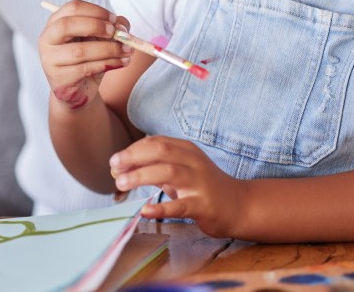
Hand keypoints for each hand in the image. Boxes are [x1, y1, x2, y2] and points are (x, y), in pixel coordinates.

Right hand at [38, 0, 131, 109]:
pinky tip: (121, 62)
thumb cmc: (89, 58)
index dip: (96, 11)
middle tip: (116, 33)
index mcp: (56, 22)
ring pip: (80, 51)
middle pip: (67, 25)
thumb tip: (122, 27)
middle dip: (95, 26)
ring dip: (109, 49)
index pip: (73, 8)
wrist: (79, 89)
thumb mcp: (100, 38)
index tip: (114, 19)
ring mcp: (50, 59)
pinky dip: (108, 64)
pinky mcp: (59, 78)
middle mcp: (47, 39)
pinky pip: (85, 69)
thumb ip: (112, 27)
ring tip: (127, 51)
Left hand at [109, 135, 240, 236]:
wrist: (239, 205)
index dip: (132, 150)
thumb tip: (123, 169)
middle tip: (114, 168)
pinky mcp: (203, 205)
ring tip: (121, 184)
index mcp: (186, 150)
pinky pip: (180, 205)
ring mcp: (199, 183)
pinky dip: (160, 208)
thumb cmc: (204, 186)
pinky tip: (144, 210)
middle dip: (133, 157)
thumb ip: (157, 167)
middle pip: (160, 151)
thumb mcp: (182, 170)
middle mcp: (193, 161)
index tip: (115, 161)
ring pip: (167, 173)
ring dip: (140, 177)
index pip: (155, 142)